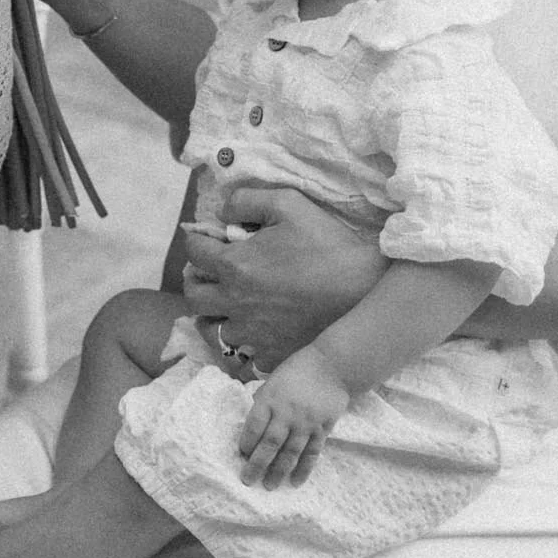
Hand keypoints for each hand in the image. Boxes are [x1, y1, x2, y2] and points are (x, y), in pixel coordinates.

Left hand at [182, 187, 386, 370]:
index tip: (206, 239)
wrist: (364, 291)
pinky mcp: (272, 355)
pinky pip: (242, 357)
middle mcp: (235, 303)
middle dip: (197, 280)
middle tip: (211, 273)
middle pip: (193, 296)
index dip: (197, 240)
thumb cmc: (326, 245)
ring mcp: (252, 334)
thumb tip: (223, 211)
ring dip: (215, 315)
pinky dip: (242, 345)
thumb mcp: (288, 204)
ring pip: (213, 330)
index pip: (194, 251)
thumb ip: (246, 200)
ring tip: (228, 307)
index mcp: (234, 265)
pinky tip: (254, 333)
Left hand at [237, 344, 351, 486]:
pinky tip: (296, 482)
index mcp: (271, 398)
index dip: (246, 443)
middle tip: (248, 481)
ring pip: (290, 452)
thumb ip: (263, 400)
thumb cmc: (298, 370)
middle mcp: (287, 413)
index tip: (241, 454)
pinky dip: (304, 469)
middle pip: (269, 444)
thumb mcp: (274, 379)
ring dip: (278, 471)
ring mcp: (306, 423)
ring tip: (270, 486)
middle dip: (257, 465)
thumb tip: (254, 423)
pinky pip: (312, 453)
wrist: (333, 365)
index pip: (254, 426)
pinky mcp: (322, 429)